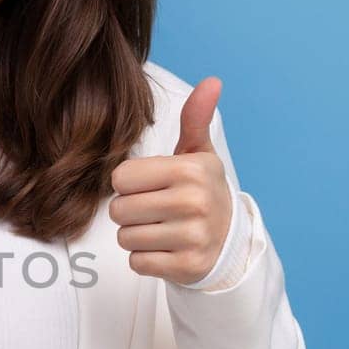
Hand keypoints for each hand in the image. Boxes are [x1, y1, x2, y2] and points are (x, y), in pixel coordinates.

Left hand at [108, 76, 232, 284]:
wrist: (229, 241)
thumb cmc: (202, 191)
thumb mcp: (199, 154)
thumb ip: (195, 119)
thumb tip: (211, 82)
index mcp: (189, 170)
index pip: (120, 178)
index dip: (129, 184)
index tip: (152, 186)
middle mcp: (192, 202)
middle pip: (118, 210)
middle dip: (130, 211)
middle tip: (156, 210)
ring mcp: (191, 237)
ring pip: (125, 238)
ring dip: (137, 236)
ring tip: (162, 229)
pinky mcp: (186, 266)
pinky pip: (137, 262)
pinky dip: (146, 259)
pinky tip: (167, 249)